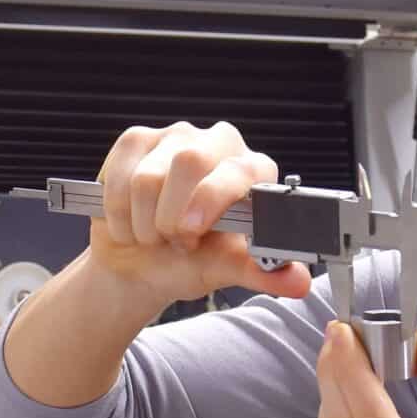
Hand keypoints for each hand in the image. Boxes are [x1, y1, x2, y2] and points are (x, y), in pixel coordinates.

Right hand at [86, 121, 314, 305]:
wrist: (142, 265)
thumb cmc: (189, 261)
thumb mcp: (224, 268)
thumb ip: (260, 271)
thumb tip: (297, 281)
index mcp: (251, 170)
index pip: (239, 169)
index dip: (211, 200)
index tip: (190, 234)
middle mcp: (219, 144)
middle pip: (190, 160)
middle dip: (172, 214)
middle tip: (173, 239)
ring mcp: (177, 136)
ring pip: (148, 176)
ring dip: (144, 221)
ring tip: (154, 234)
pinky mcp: (137, 139)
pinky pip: (120, 173)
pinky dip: (119, 211)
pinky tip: (130, 221)